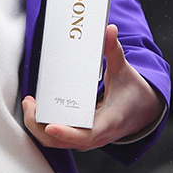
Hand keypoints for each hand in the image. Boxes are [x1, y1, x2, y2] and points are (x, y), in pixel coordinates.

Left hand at [22, 24, 163, 150]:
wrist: (143, 111)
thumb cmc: (133, 93)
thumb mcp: (124, 71)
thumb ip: (114, 51)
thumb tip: (109, 29)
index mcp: (109, 122)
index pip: (87, 135)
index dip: (67, 132)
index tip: (50, 126)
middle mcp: (97, 136)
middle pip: (63, 141)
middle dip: (40, 126)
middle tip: (29, 102)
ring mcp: (88, 139)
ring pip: (58, 142)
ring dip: (39, 127)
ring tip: (29, 103)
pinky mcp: (81, 136)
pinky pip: (59, 138)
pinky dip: (44, 128)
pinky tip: (36, 110)